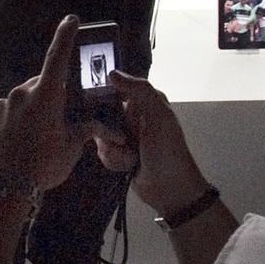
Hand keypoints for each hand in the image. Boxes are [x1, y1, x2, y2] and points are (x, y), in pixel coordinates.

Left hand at [0, 16, 93, 190]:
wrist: (2, 187)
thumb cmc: (43, 164)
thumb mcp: (71, 148)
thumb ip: (87, 131)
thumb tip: (111, 132)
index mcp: (45, 95)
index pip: (57, 57)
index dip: (65, 37)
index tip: (71, 20)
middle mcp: (20, 93)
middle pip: (41, 86)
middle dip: (52, 99)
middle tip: (59, 124)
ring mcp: (1, 106)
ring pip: (23, 102)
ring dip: (33, 114)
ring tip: (38, 141)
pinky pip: (7, 115)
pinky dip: (16, 124)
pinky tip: (20, 145)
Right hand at [109, 71, 211, 215]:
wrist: (170, 190)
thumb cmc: (168, 152)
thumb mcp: (159, 116)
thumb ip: (140, 91)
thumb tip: (112, 73)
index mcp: (147, 102)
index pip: (117, 88)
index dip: (104, 94)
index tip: (94, 102)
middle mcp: (135, 116)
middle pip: (102, 113)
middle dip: (107, 130)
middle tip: (122, 140)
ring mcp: (126, 136)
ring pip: (100, 134)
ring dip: (112, 148)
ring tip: (129, 157)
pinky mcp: (119, 154)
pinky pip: (102, 150)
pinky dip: (112, 159)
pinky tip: (126, 165)